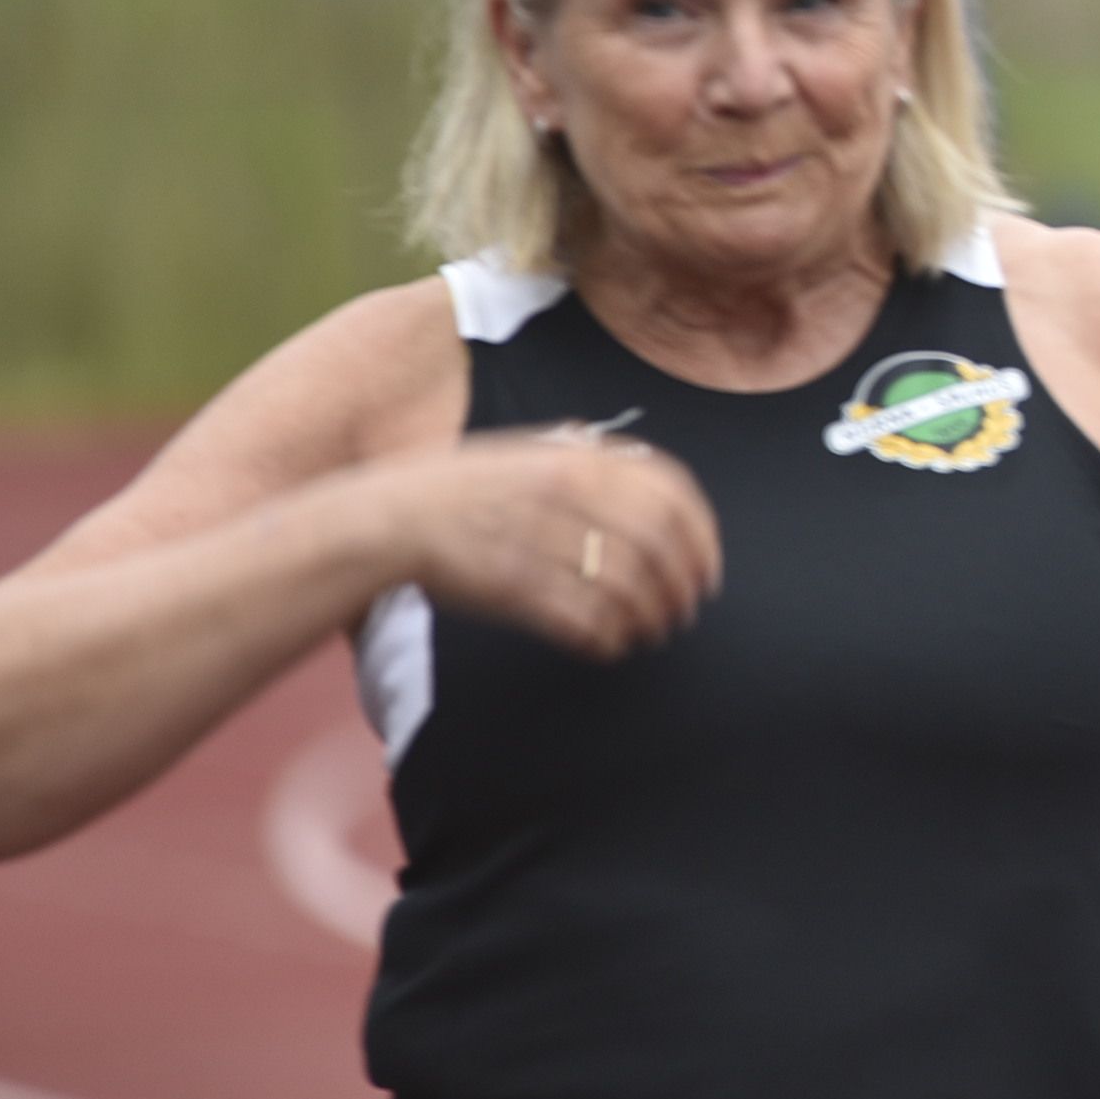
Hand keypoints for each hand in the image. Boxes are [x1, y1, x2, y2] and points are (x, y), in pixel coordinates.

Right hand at [380, 428, 722, 659]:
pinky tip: (609, 646)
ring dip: (649, 619)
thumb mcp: (533, 452)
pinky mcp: (514, 587)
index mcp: (578, 458)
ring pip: (628, 589)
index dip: (703, 537)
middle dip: (683, 586)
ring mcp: (541, 540)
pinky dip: (607, 639)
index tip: (709, 569)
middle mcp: (566, 495)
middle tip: (687, 611)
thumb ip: (592, 462)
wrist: (391, 518)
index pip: (672, 494)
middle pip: (659, 546)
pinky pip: (584, 621)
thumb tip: (654, 485)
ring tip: (650, 633)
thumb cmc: (464, 487)